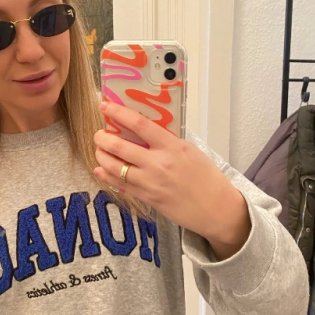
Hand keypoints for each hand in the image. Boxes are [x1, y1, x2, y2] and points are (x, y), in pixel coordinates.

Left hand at [94, 101, 250, 256]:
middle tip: (98, 134)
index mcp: (172, 147)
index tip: (106, 106)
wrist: (216, 208)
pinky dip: (107, 175)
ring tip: (99, 150)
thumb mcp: (190, 150)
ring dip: (101, 156)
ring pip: (115, 167)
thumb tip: (144, 128)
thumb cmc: (206, 177)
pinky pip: (120, 185)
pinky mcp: (147, 198)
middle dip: (102, 138)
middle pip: (120, 147)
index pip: (139, 124)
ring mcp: (150, 183)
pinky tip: (101, 169)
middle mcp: (158, 164)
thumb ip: (167, 140)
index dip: (119, 113)